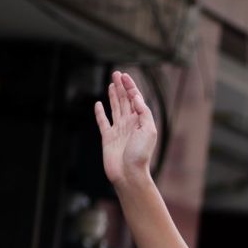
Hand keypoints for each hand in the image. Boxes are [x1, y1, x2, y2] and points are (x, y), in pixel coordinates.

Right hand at [94, 71, 157, 187]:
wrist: (129, 173)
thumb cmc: (140, 154)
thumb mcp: (148, 130)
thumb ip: (143, 112)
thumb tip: (136, 97)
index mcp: (140, 121)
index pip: (135, 99)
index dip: (130, 86)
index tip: (124, 75)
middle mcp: (129, 123)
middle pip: (125, 100)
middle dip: (121, 87)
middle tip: (116, 73)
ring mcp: (118, 130)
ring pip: (115, 108)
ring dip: (113, 95)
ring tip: (111, 83)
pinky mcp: (107, 137)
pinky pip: (103, 122)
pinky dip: (100, 112)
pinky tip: (98, 104)